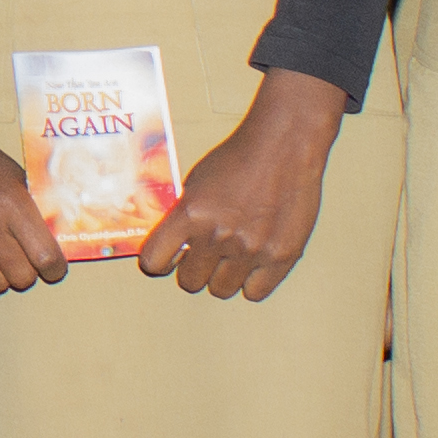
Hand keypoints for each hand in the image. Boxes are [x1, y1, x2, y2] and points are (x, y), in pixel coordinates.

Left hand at [148, 71, 342, 299]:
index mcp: (190, 214)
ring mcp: (251, 249)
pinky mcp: (281, 256)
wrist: (283, 145)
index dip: (160, 262)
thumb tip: (172, 248)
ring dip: (223, 277)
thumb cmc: (239, 158)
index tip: (168, 259)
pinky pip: (255, 292)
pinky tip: (253, 263)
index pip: (154, 262)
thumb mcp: (195, 182)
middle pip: (191, 282)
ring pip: (222, 290)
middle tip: (206, 254)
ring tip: (233, 256)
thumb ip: (182, 217)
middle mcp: (217, 235)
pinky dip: (252, 282)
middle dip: (195, 269)